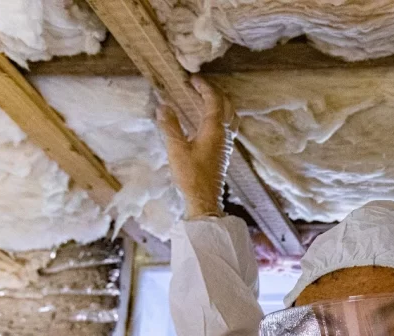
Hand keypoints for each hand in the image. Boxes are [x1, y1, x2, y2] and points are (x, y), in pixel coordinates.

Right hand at [156, 76, 237, 219]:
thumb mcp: (176, 149)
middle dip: (214, 91)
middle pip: (226, 105)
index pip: (214, 100)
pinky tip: (208, 120)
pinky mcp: (224, 151)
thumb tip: (163, 106)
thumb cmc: (191, 175)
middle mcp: (224, 134)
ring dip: (220, 103)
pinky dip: (220, 116)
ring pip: (230, 115)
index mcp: (215, 130)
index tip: (192, 79)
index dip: (204, 87)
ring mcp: (226, 143)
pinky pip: (228, 126)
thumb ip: (170, 126)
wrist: (204, 199)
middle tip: (198, 85)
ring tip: (204, 98)